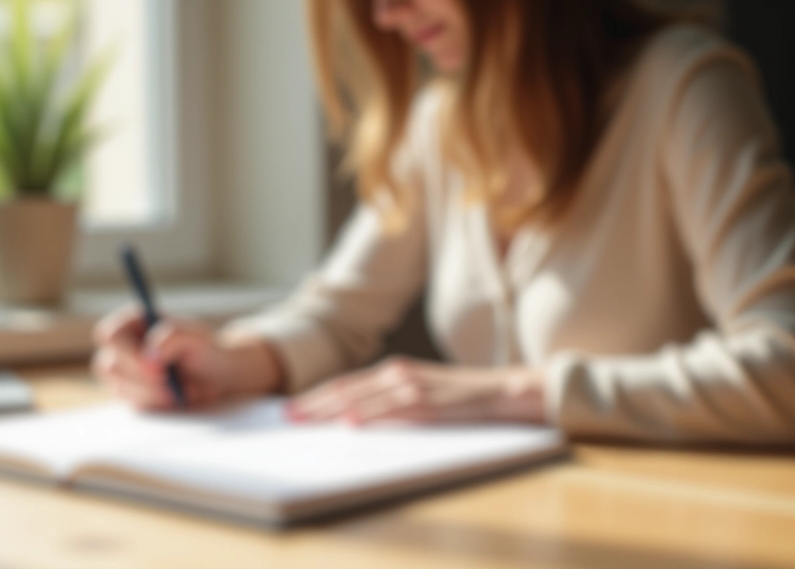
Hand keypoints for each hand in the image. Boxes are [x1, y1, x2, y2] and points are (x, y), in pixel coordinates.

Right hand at [91, 305, 283, 410]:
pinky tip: (177, 397)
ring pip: (120, 388)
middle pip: (109, 365)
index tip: (156, 370)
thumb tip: (148, 358)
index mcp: (134, 321)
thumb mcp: (197, 337)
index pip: (111, 335)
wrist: (218, 376)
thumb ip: (172, 338)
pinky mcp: (130, 394)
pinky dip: (157, 404)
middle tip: (171, 389)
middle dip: (142, 380)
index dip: (128, 354)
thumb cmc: (207, 350)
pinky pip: (132, 404)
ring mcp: (122, 372)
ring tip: (183, 389)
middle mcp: (123, 345)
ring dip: (153, 393)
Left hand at [287, 356, 546, 425]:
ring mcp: (413, 385)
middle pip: (345, 388)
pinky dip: (369, 414)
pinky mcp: (431, 400)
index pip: (345, 385)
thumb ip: (390, 403)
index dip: (315, 397)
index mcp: (393, 372)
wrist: (508, 390)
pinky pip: (393, 408)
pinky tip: (350, 422)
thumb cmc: (462, 399)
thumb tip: (354, 421)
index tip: (290, 410)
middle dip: (312, 404)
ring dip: (329, 409)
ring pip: (362, 396)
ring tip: (304, 421)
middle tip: (286, 417)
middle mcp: (398, 373)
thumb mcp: (420, 396)